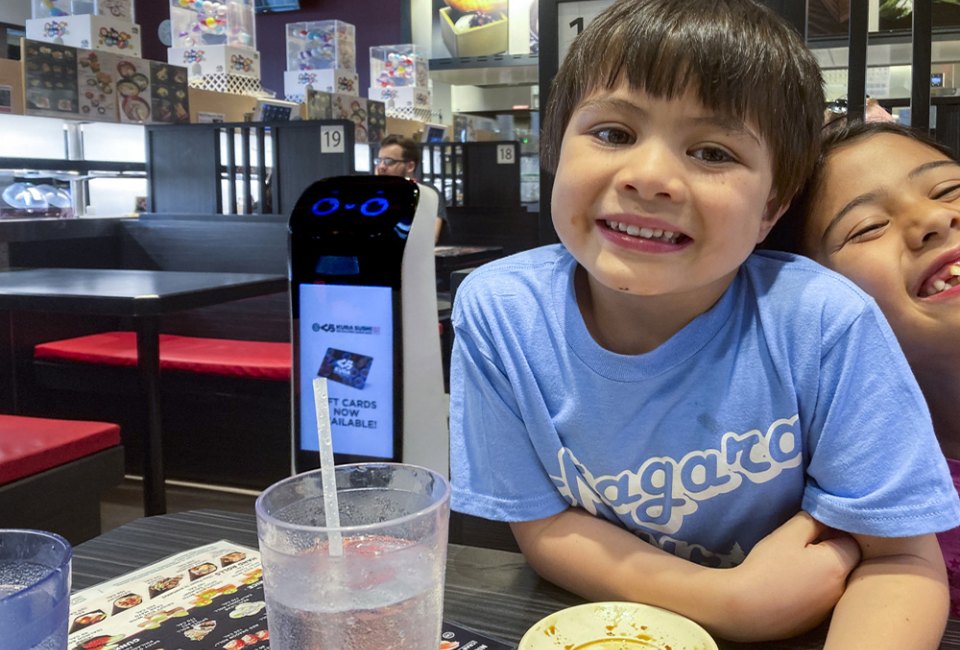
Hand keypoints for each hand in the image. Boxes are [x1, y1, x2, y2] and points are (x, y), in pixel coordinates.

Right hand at [715, 512, 859, 640]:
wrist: (745, 609)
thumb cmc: (767, 567)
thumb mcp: (788, 534)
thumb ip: (812, 520)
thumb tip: (827, 516)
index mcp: (838, 566)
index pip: (851, 541)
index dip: (832, 531)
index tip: (810, 531)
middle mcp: (840, 590)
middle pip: (842, 562)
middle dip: (826, 552)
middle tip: (797, 547)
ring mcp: (828, 609)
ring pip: (830, 581)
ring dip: (817, 572)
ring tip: (789, 568)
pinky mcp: (814, 622)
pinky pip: (817, 599)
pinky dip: (808, 590)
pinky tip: (786, 587)